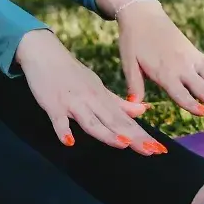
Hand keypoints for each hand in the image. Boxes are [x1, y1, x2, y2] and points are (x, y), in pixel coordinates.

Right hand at [13, 28, 166, 154]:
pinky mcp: (53, 104)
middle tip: (151, 150)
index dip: (142, 135)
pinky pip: (58, 119)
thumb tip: (144, 111)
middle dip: (133, 137)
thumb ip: (118, 103)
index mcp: (103, 97)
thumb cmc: (72, 73)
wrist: (45, 53)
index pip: (126, 120)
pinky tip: (69, 141)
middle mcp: (91, 100)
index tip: (159, 149)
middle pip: (114, 122)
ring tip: (123, 144)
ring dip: (106, 133)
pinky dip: (63, 130)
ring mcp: (72, 102)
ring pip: (91, 121)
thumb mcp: (97, 86)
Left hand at [116, 1, 203, 114]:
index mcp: (164, 72)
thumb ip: (134, 84)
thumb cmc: (133, 41)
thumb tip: (134, 104)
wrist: (142, 14)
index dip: (192, 104)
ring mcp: (192, 58)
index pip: (180, 93)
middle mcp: (182, 66)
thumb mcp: (128, 62)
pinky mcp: (196, 53)